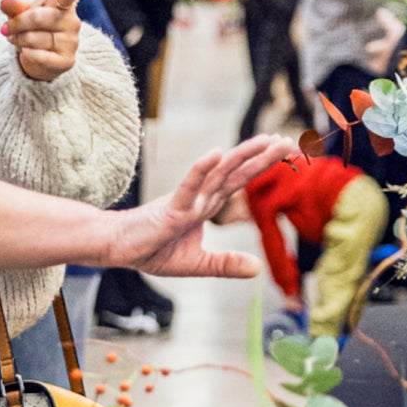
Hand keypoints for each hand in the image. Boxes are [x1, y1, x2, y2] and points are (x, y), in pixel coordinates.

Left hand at [1, 0, 92, 82]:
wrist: (42, 57)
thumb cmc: (34, 27)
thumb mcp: (22, 13)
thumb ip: (14, 6)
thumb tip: (4, 2)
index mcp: (63, 4)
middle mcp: (72, 22)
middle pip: (37, 18)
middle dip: (16, 24)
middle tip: (5, 29)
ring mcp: (72, 42)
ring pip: (34, 39)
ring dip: (18, 40)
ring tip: (16, 40)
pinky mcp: (67, 61)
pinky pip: (40, 56)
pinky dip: (26, 54)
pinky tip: (26, 52)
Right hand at [102, 137, 297, 277]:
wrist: (119, 248)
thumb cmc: (153, 250)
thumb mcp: (198, 264)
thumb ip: (226, 264)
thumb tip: (256, 268)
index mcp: (207, 205)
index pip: (241, 181)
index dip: (263, 166)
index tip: (286, 151)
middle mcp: (202, 197)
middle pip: (237, 172)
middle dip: (263, 156)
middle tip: (287, 139)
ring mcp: (188, 200)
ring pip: (219, 174)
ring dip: (242, 156)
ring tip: (265, 140)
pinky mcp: (171, 208)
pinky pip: (189, 187)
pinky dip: (202, 170)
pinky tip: (215, 154)